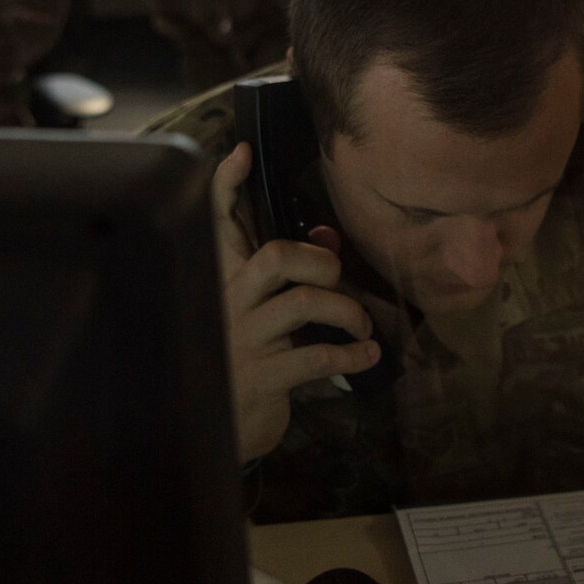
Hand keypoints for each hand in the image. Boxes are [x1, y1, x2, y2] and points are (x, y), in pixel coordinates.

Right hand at [211, 142, 380, 462]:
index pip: (217, 225)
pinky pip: (317, 355)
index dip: (226, 186)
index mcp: (224, 283)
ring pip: (303, 302)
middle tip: (338, 280)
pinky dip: (352, 355)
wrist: (217, 431)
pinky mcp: (262, 377)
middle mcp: (228, 305)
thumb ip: (291, 278)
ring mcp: (243, 341)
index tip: (241, 152)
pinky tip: (367, 359)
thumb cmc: (248, 363)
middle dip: (320, 261)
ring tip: (363, 328)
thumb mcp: (263, 319)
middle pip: (275, 257)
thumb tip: (327, 238)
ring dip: (347, 312)